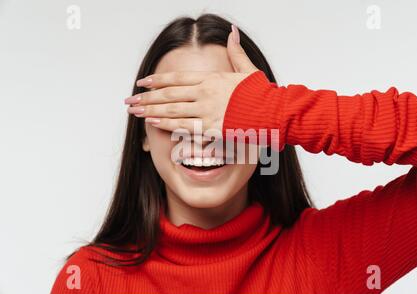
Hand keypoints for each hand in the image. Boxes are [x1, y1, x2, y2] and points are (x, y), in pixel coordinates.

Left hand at [124, 25, 258, 133]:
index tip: (142, 83)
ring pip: (172, 110)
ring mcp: (207, 111)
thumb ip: (236, 52)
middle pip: (169, 94)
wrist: (275, 112)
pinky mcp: (211, 128)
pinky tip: (151, 122)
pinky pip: (184, 126)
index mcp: (211, 79)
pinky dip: (166, 124)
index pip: (177, 78)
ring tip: (134, 111)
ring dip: (150, 110)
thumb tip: (232, 31)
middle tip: (129, 100)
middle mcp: (205, 93)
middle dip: (146, 97)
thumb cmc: (262, 94)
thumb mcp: (248, 69)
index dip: (157, 80)